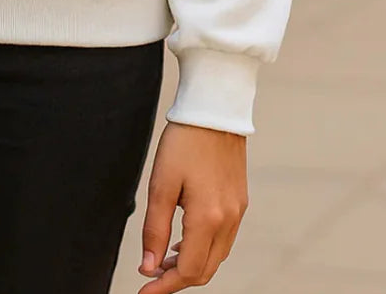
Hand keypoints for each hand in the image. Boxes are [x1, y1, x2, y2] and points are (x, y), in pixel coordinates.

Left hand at [137, 122, 248, 289]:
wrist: (214, 110)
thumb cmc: (184, 142)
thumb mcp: (161, 184)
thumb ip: (155, 229)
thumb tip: (148, 266)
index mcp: (208, 218)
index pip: (189, 271)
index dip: (165, 285)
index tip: (145, 290)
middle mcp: (229, 220)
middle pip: (205, 270)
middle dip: (178, 278)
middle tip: (151, 275)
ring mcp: (238, 212)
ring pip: (217, 257)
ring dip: (192, 265)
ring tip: (164, 259)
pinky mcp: (240, 201)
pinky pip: (224, 240)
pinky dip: (205, 248)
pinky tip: (185, 240)